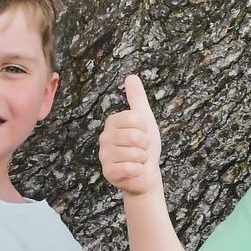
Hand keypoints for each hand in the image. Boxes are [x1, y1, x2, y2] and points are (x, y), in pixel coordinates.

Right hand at [99, 74, 161, 196]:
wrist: (146, 173)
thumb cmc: (145, 147)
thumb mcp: (144, 119)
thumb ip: (137, 98)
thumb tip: (131, 77)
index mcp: (112, 122)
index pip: (135, 118)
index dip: (145, 128)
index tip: (143, 133)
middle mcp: (105, 137)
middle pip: (135, 136)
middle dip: (145, 145)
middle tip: (141, 149)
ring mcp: (104, 156)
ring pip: (134, 153)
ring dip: (142, 159)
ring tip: (137, 160)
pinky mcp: (108, 172)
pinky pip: (130, 168)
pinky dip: (138, 171)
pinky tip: (134, 171)